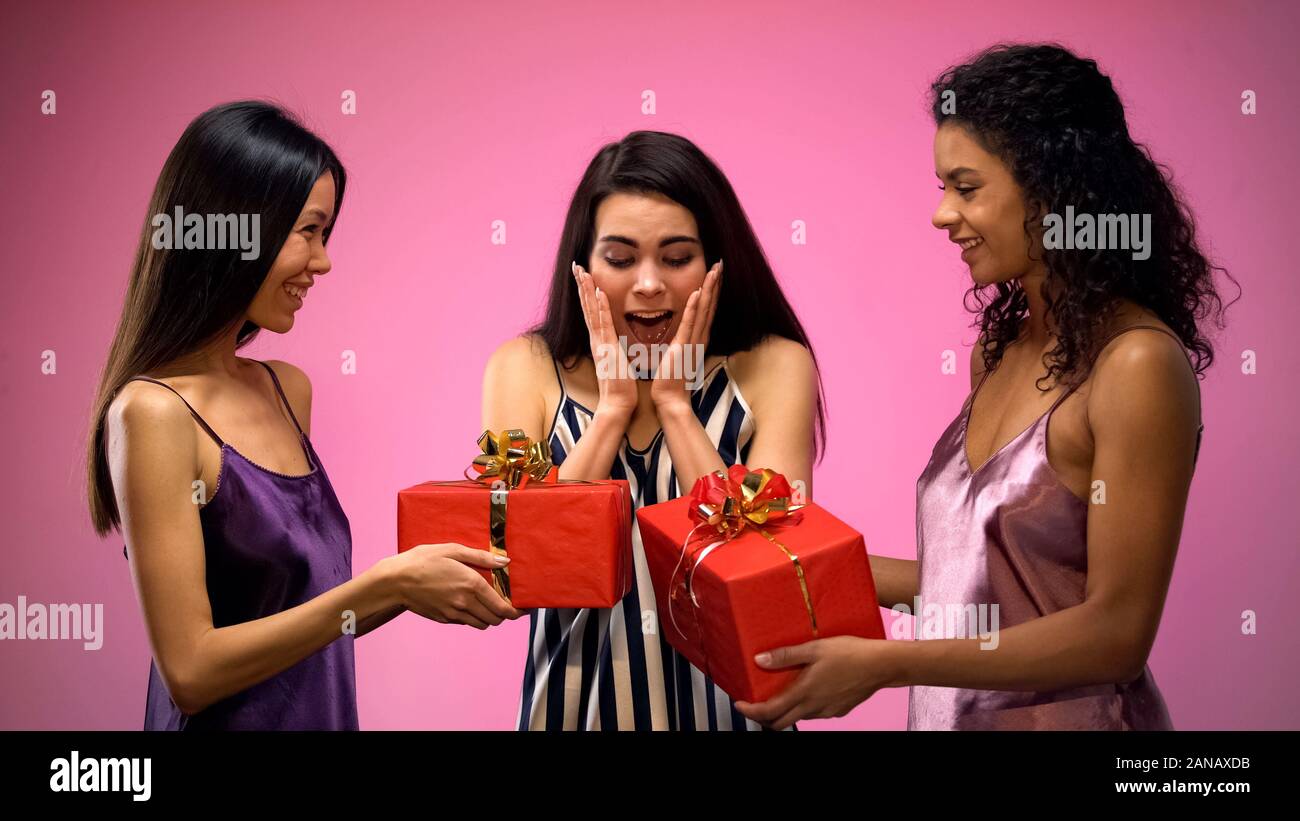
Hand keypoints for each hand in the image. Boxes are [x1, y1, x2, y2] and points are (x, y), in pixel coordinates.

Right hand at [393, 543, 523, 628]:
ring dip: (489, 617)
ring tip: (488, 604)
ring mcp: (454, 613)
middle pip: (496, 619)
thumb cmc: (423, 560)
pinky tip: (468, 603)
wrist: (395, 581)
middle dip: (505, 614)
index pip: (503, 608)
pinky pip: (466, 623)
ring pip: (482, 624)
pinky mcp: (444, 619)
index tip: (524, 609)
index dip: (517, 611)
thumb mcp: (453, 550)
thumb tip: (505, 561)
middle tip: (507, 603)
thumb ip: (481, 557)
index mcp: (472, 584)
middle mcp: (465, 603)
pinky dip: (473, 617)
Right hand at [572, 262, 636, 417]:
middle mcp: (596, 339)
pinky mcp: (607, 348)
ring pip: (591, 311)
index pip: (592, 313)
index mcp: (600, 342)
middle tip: (576, 266)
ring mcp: (600, 343)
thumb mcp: (617, 361)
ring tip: (582, 271)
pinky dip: (600, 307)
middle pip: (587, 307)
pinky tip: (598, 292)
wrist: (617, 404)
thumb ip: (614, 349)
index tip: (583, 276)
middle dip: (581, 286)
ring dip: (587, 290)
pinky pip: (603, 323)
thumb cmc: (620, 386)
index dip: (587, 294)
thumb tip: (615, 342)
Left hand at [651, 260, 720, 412]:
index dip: (712, 290)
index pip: (706, 309)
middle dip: (715, 283)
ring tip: (714, 270)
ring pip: (703, 310)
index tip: (715, 272)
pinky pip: (689, 324)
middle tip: (720, 263)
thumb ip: (681, 341)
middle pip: (710, 305)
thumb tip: (680, 332)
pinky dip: (694, 308)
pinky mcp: (683, 347)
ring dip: (709, 289)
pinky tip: (698, 292)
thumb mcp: (678, 353)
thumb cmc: (670, 379)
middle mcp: (699, 338)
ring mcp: (693, 342)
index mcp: (697, 338)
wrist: (670, 399)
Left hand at [734, 636, 894, 729]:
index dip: (750, 711)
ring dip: (783, 712)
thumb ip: (786, 655)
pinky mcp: (838, 711)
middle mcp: (814, 707)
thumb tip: (760, 660)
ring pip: (797, 718)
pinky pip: (813, 714)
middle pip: (779, 723)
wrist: (882, 665)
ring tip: (778, 694)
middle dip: (762, 717)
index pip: (769, 712)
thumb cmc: (851, 653)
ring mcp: (826, 711)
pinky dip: (802, 708)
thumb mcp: (814, 648)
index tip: (740, 704)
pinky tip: (804, 691)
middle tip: (753, 704)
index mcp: (805, 692)